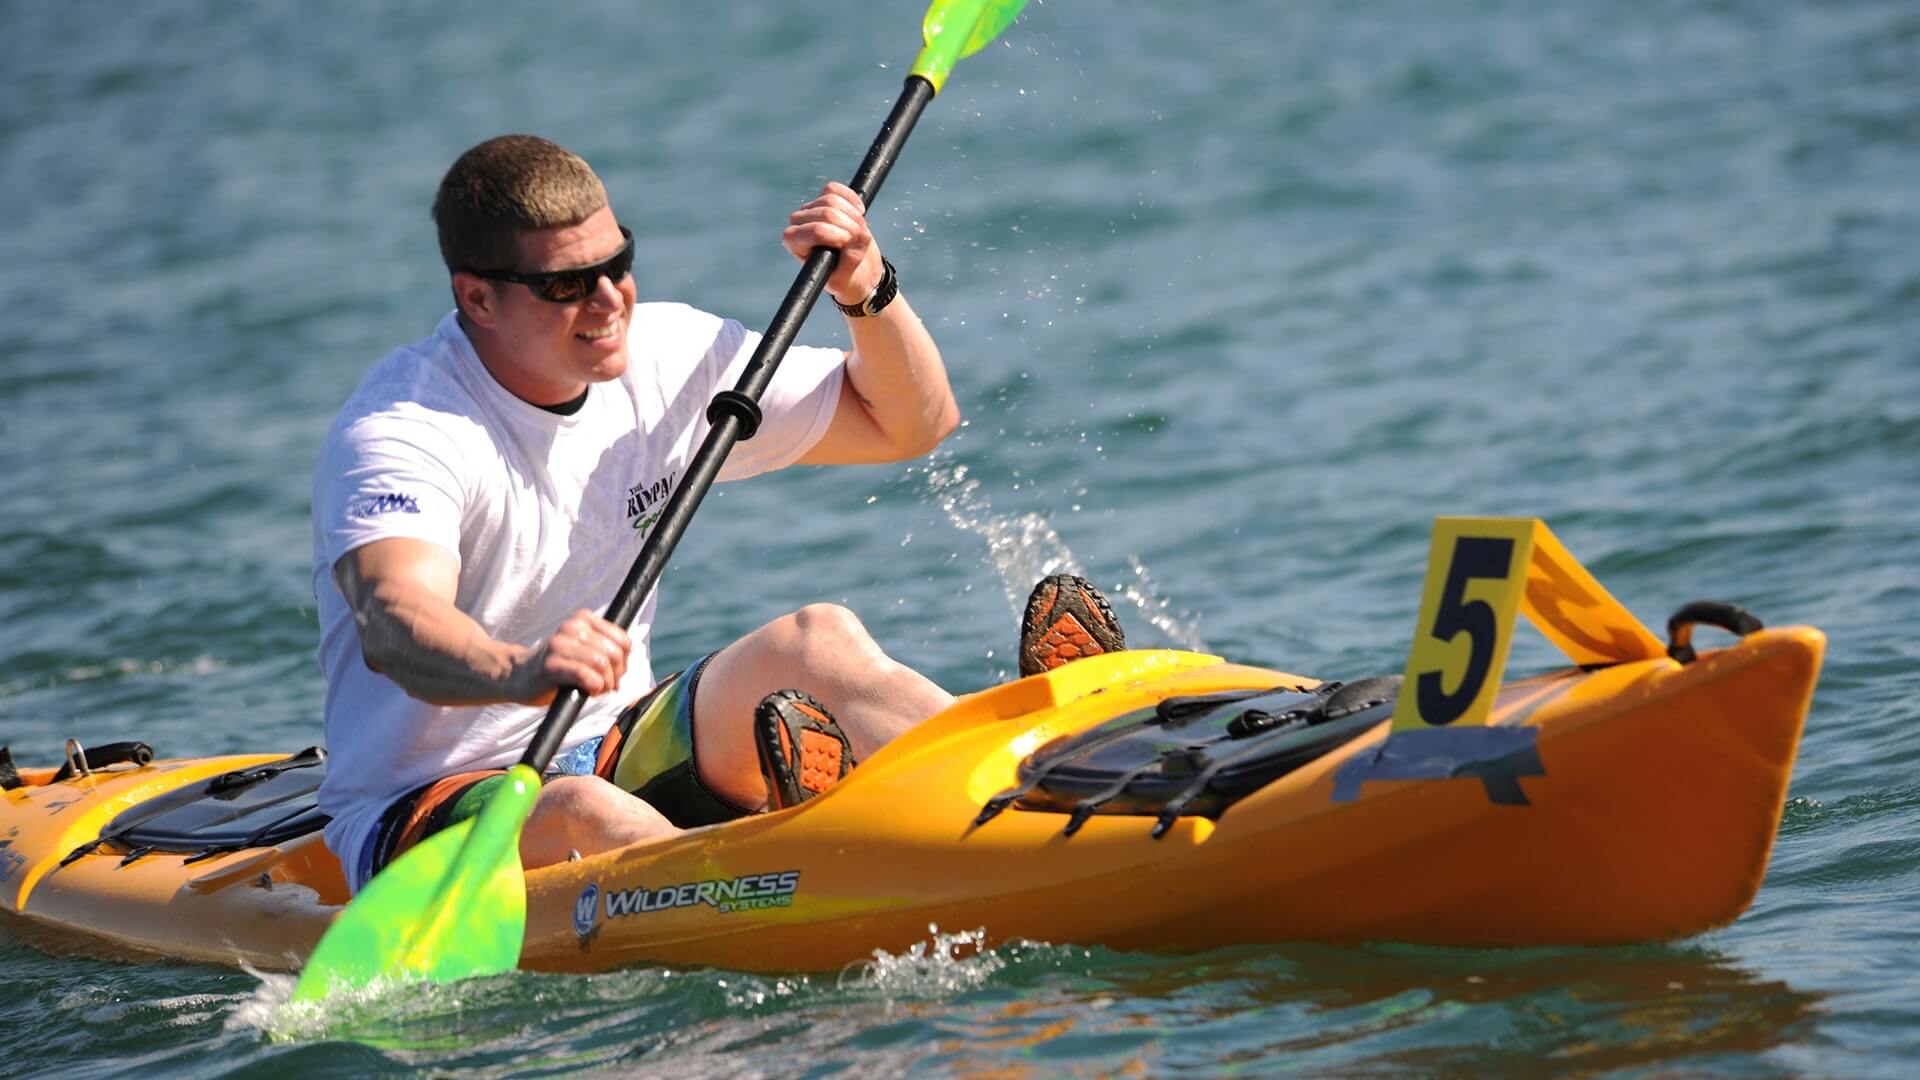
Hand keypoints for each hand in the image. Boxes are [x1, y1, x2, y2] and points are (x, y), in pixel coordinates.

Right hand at [509, 609, 631, 704]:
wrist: (520, 675)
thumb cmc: (558, 666)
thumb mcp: (584, 649)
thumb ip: (605, 649)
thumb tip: (626, 663)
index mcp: (583, 619)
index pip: (622, 640)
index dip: (624, 661)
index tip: (613, 673)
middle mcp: (572, 627)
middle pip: (614, 653)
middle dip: (616, 675)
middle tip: (606, 686)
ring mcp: (560, 645)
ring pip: (601, 663)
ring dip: (605, 683)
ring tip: (596, 689)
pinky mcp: (551, 665)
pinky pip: (584, 675)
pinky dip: (593, 686)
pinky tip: (587, 691)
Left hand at [783, 181, 884, 307]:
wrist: (856, 270)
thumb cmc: (846, 279)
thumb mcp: (847, 278)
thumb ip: (852, 259)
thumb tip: (862, 235)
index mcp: (794, 243)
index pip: (816, 230)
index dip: (837, 236)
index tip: (848, 246)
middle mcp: (798, 223)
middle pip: (825, 213)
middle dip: (849, 226)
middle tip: (859, 240)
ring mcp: (810, 209)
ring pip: (831, 199)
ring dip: (853, 216)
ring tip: (859, 231)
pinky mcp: (824, 199)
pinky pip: (835, 188)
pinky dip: (851, 199)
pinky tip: (859, 212)